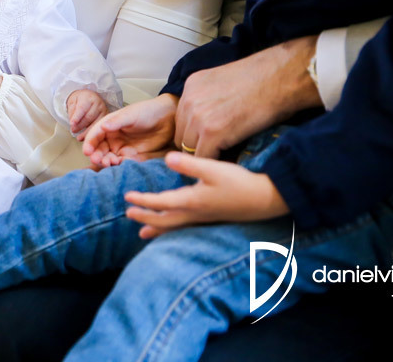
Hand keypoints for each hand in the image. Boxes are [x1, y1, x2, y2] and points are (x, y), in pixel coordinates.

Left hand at [65, 89, 107, 138]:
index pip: (82, 108)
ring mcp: (104, 111)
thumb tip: (73, 123)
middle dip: (80, 125)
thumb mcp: (73, 102)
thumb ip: (72, 111)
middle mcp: (98, 103)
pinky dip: (93, 133)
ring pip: (95, 123)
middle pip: (89, 117)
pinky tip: (87, 137)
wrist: (89, 97)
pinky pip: (100, 127)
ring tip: (79, 137)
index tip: (72, 124)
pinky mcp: (106, 118)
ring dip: (86, 132)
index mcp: (88, 97)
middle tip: (73, 130)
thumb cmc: (80, 100)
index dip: (77, 117)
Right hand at [83, 95, 178, 167]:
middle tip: (97, 160)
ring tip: (109, 163)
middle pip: (99, 148)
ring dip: (106, 161)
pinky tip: (119, 164)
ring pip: (108, 157)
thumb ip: (116, 122)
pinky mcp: (132, 155)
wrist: (167, 119)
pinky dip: (118, 165)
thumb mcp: (130, 115)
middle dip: (96, 155)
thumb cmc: (147, 111)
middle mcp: (112, 137)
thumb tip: (102, 126)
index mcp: (109, 125)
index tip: (87, 151)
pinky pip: (121, 162)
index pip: (95, 134)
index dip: (90, 142)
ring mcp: (121, 147)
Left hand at [125, 152, 289, 238]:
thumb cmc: (240, 182)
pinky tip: (173, 229)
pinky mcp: (212, 219)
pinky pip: (185, 229)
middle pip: (164, 219)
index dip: (143, 200)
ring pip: (174, 227)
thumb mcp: (214, 169)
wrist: (266, 199)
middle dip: (145, 216)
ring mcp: (204, 219)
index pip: (161, 202)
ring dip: (157, 228)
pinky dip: (173, 230)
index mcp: (192, 201)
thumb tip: (166, 158)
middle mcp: (195, 214)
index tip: (126, 198)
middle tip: (128, 214)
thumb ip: (189, 164)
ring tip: (142, 233)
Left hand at [175, 37, 319, 157]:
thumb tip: (209, 116)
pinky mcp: (212, 133)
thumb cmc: (263, 79)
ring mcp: (198, 116)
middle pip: (181, 135)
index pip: (182, 118)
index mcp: (191, 86)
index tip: (205, 140)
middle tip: (215, 152)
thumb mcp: (224, 81)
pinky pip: (203, 158)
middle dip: (196, 145)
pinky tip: (228, 161)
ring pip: (189, 149)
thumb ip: (209, 97)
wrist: (280, 77)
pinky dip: (215, 163)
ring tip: (223, 158)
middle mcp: (189, 100)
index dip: (194, 132)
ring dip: (205, 155)